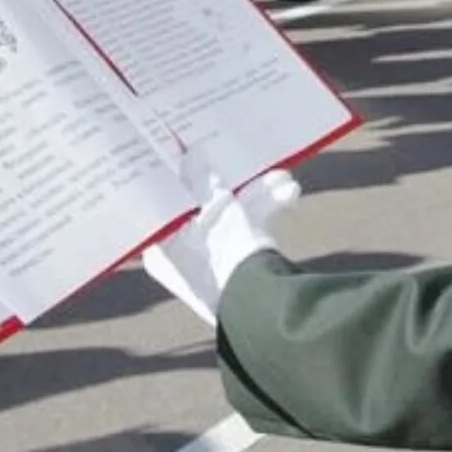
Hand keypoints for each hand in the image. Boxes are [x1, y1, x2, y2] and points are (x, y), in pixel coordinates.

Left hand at [142, 167, 301, 325]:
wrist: (257, 299)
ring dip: (260, 194)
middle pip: (207, 206)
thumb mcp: (211, 205)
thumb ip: (201, 178)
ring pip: (235, 215)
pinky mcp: (239, 262)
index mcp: (161, 249)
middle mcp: (183, 257)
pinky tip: (290, 194)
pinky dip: (269, 209)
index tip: (193, 153)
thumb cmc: (222, 252)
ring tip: (285, 179)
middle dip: (235, 182)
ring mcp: (212, 260)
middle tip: (242, 159)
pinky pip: (250, 228)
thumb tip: (191, 152)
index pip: (169, 202)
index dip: (182, 176)